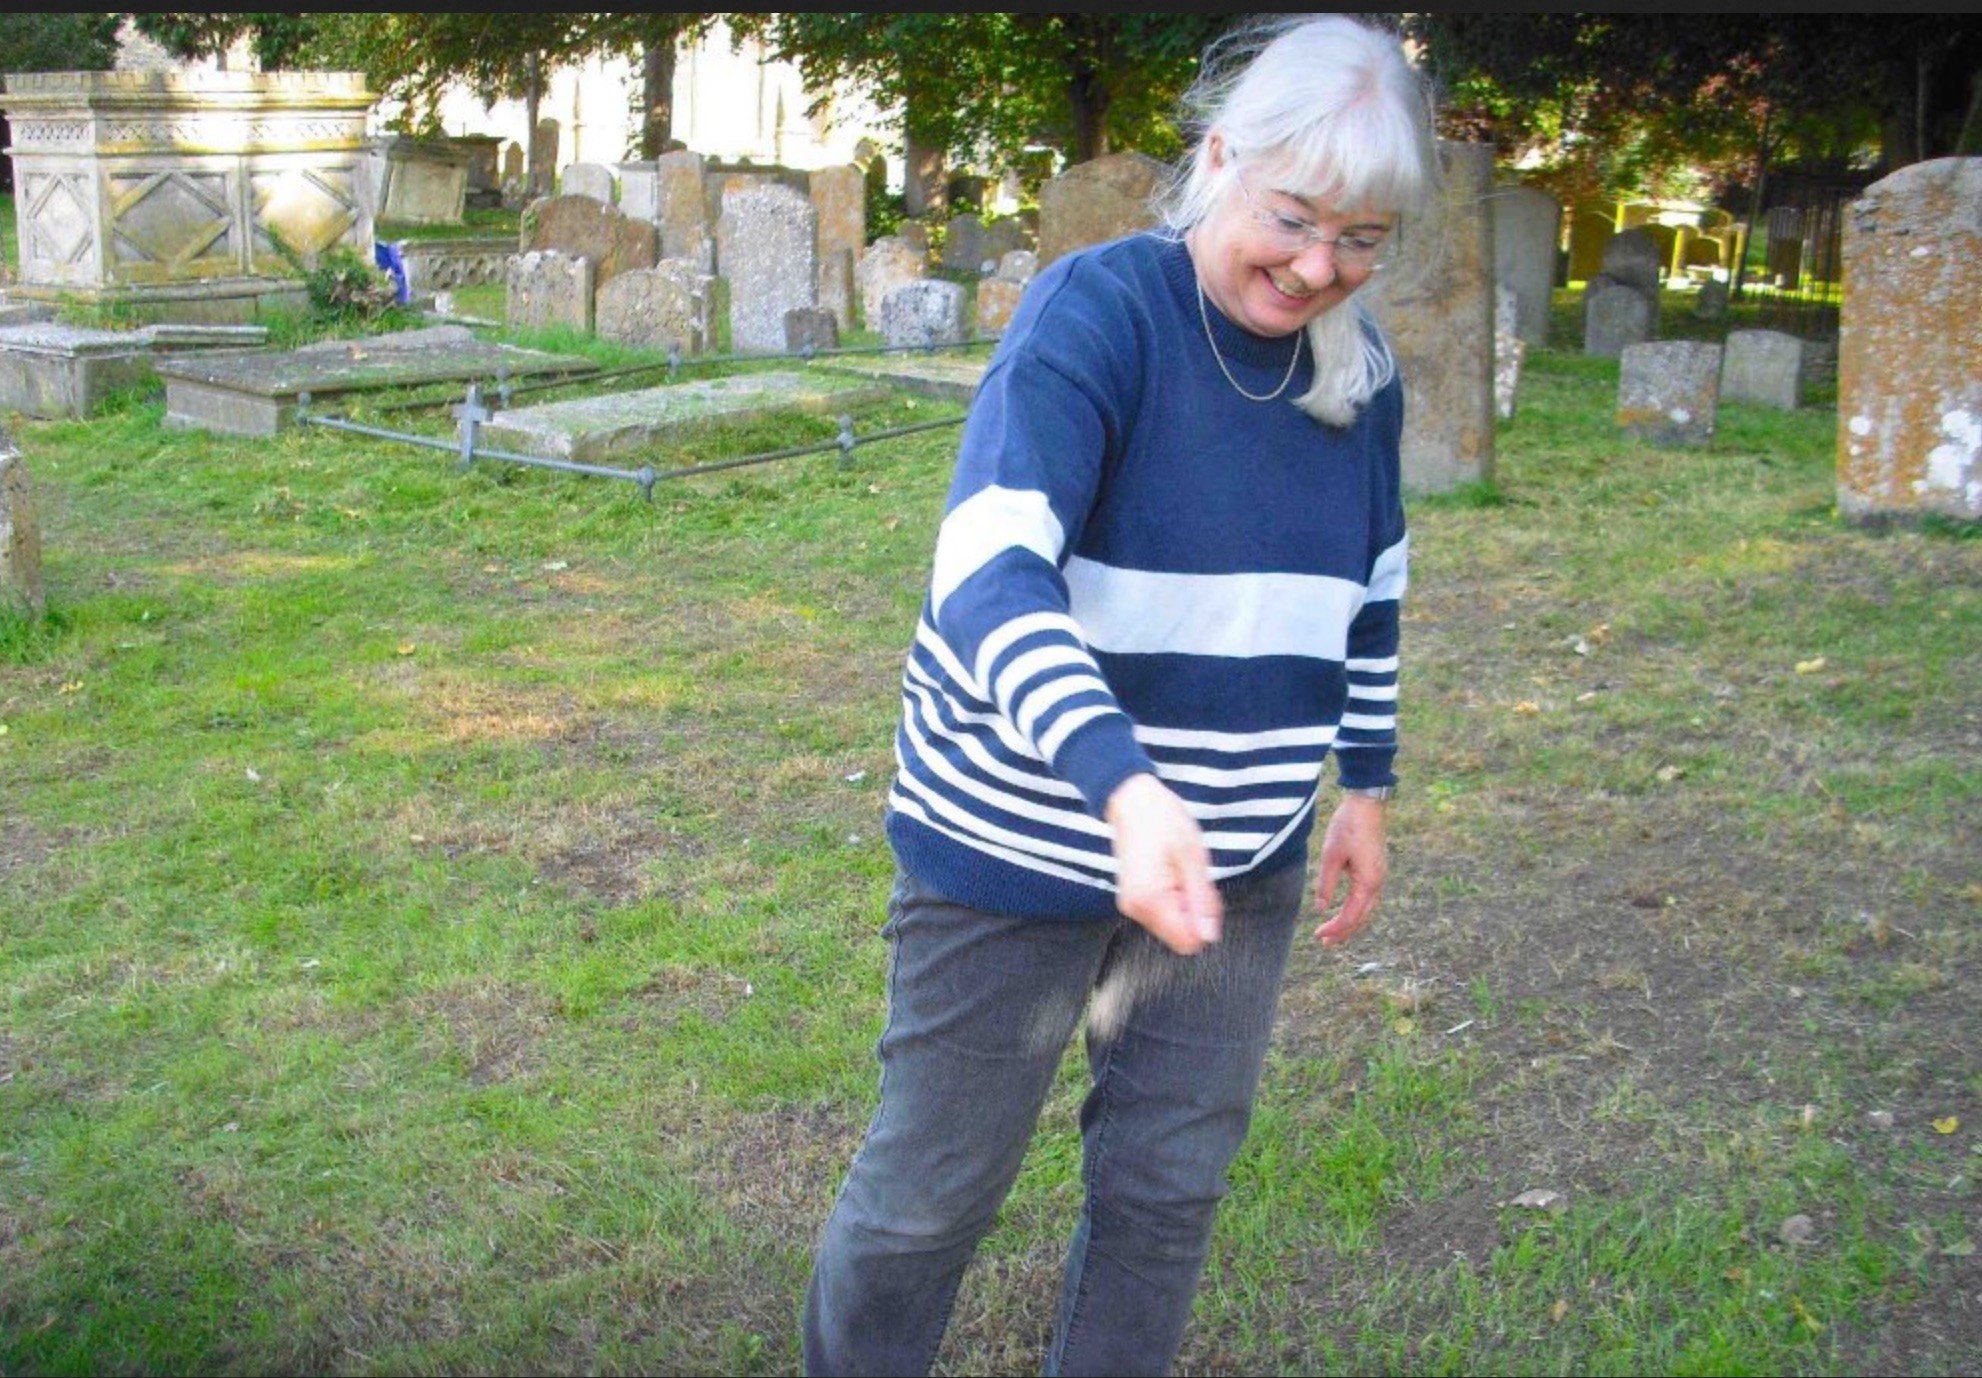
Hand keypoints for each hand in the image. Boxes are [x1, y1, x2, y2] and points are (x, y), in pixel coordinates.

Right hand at [1106, 773, 1222, 954]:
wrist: (1133, 801)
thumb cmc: (1162, 821)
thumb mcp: (1193, 858)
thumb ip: (1202, 900)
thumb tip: (1208, 935)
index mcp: (1150, 900)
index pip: (1187, 942)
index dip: (1203, 921)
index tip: (1202, 893)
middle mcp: (1136, 909)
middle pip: (1180, 934)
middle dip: (1194, 911)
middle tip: (1192, 876)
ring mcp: (1132, 905)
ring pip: (1173, 924)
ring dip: (1185, 902)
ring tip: (1180, 870)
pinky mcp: (1134, 899)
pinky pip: (1163, 912)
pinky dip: (1174, 897)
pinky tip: (1172, 872)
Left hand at [1314, 793, 1388, 946]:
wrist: (1367, 804)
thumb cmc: (1348, 827)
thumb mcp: (1331, 856)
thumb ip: (1326, 884)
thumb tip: (1321, 909)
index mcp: (1368, 882)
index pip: (1351, 916)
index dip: (1335, 929)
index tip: (1318, 937)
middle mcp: (1377, 883)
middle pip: (1362, 918)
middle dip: (1344, 932)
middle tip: (1324, 943)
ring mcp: (1379, 877)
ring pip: (1366, 909)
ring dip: (1351, 923)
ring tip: (1334, 933)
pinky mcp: (1376, 870)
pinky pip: (1368, 898)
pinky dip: (1356, 910)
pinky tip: (1345, 911)